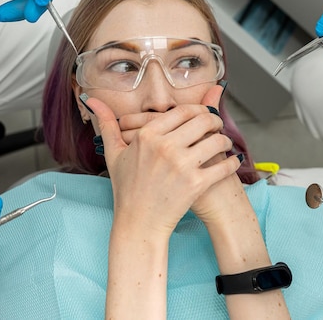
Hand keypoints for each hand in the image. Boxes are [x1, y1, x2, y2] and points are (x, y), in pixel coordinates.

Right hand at [82, 88, 240, 237]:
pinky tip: (232, 162)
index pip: (184, 111)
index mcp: (148, 135)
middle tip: (217, 127)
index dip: (199, 110)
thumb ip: (106, 123)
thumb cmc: (126, 187)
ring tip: (224, 144)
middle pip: (204, 120)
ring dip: (225, 140)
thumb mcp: (114, 153)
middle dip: (215, 122)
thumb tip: (90, 99)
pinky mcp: (196, 184)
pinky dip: (232, 163)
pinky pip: (223, 166)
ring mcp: (181, 166)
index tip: (203, 116)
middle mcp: (165, 147)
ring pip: (217, 140)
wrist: (138, 222)